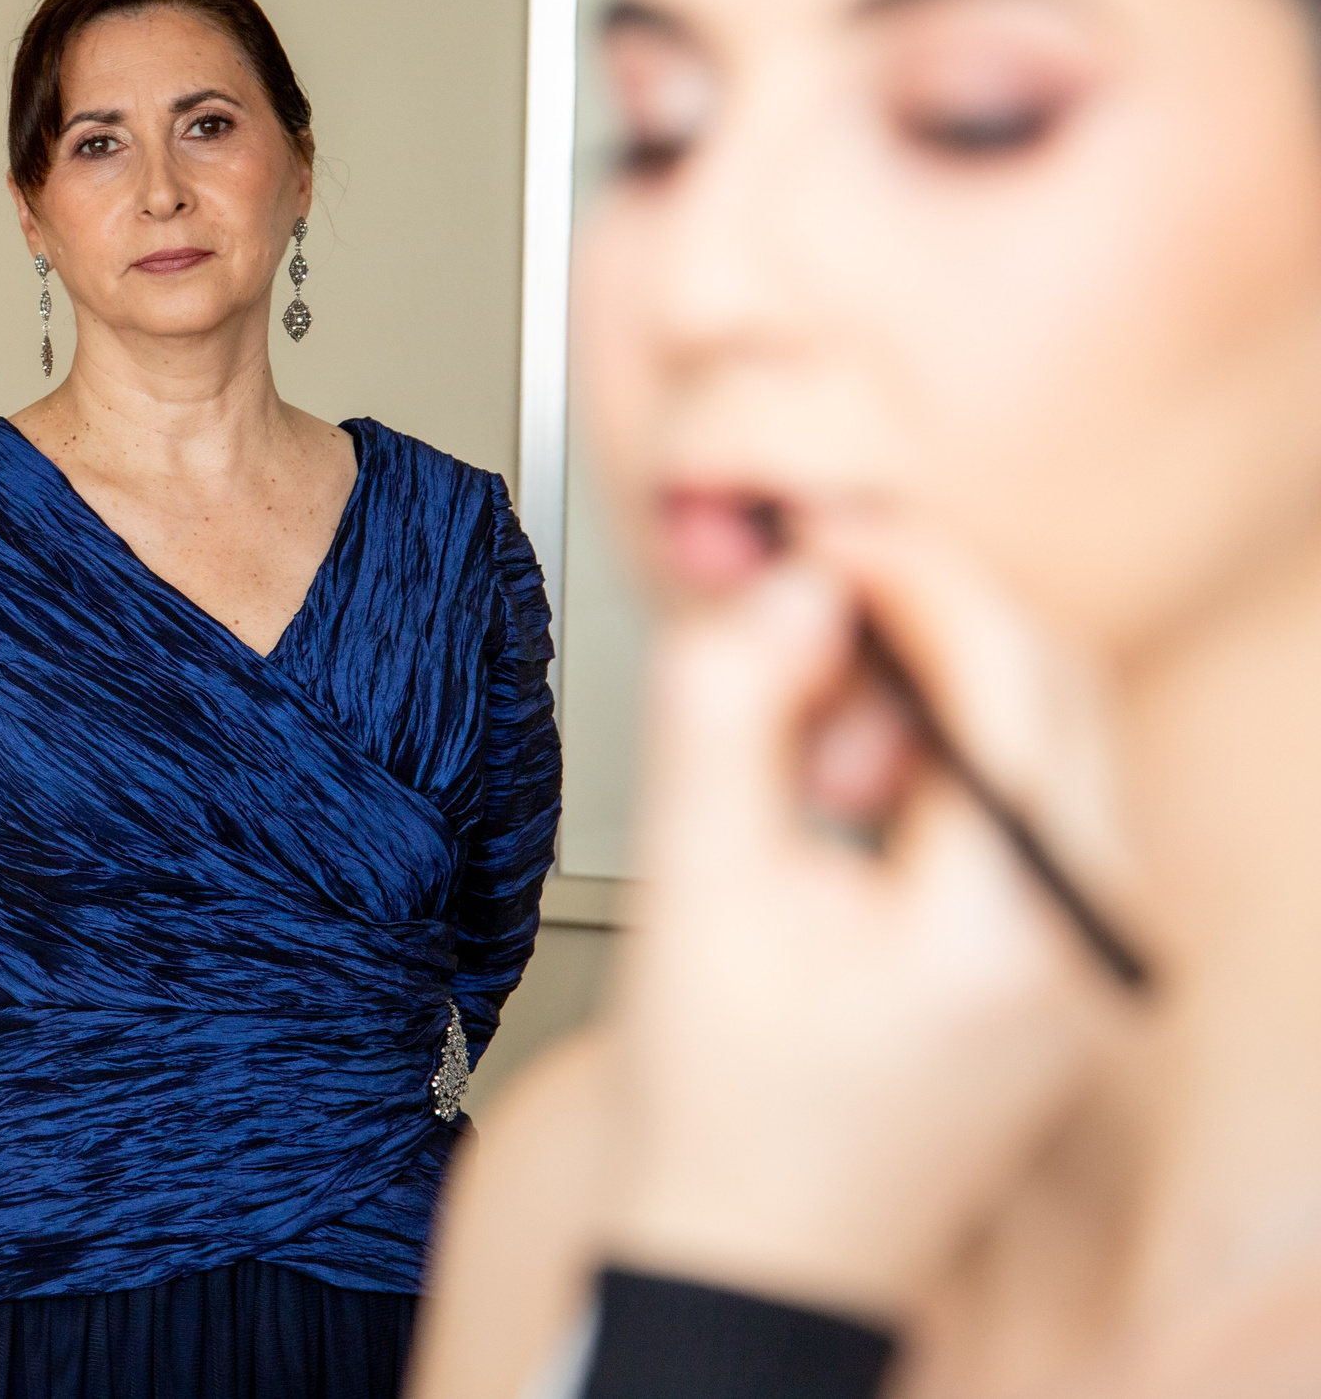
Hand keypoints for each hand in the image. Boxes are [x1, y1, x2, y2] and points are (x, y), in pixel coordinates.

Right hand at [600, 518, 1142, 1319]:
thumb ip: (727, 712)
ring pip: (1042, 736)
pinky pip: (1026, 803)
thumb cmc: (723, 1112)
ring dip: (925, 691)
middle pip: (1047, 686)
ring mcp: (1094, 951)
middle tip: (793, 605)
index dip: (903, 569)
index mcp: (1021, 916)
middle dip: (915, 621)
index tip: (810, 530)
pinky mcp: (1065, 961)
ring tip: (803, 748)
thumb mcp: (692, 887)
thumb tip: (783, 584)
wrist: (749, 1257)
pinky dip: (940, 757)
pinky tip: (844, 789)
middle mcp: (1096, 932)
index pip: (1008, 667)